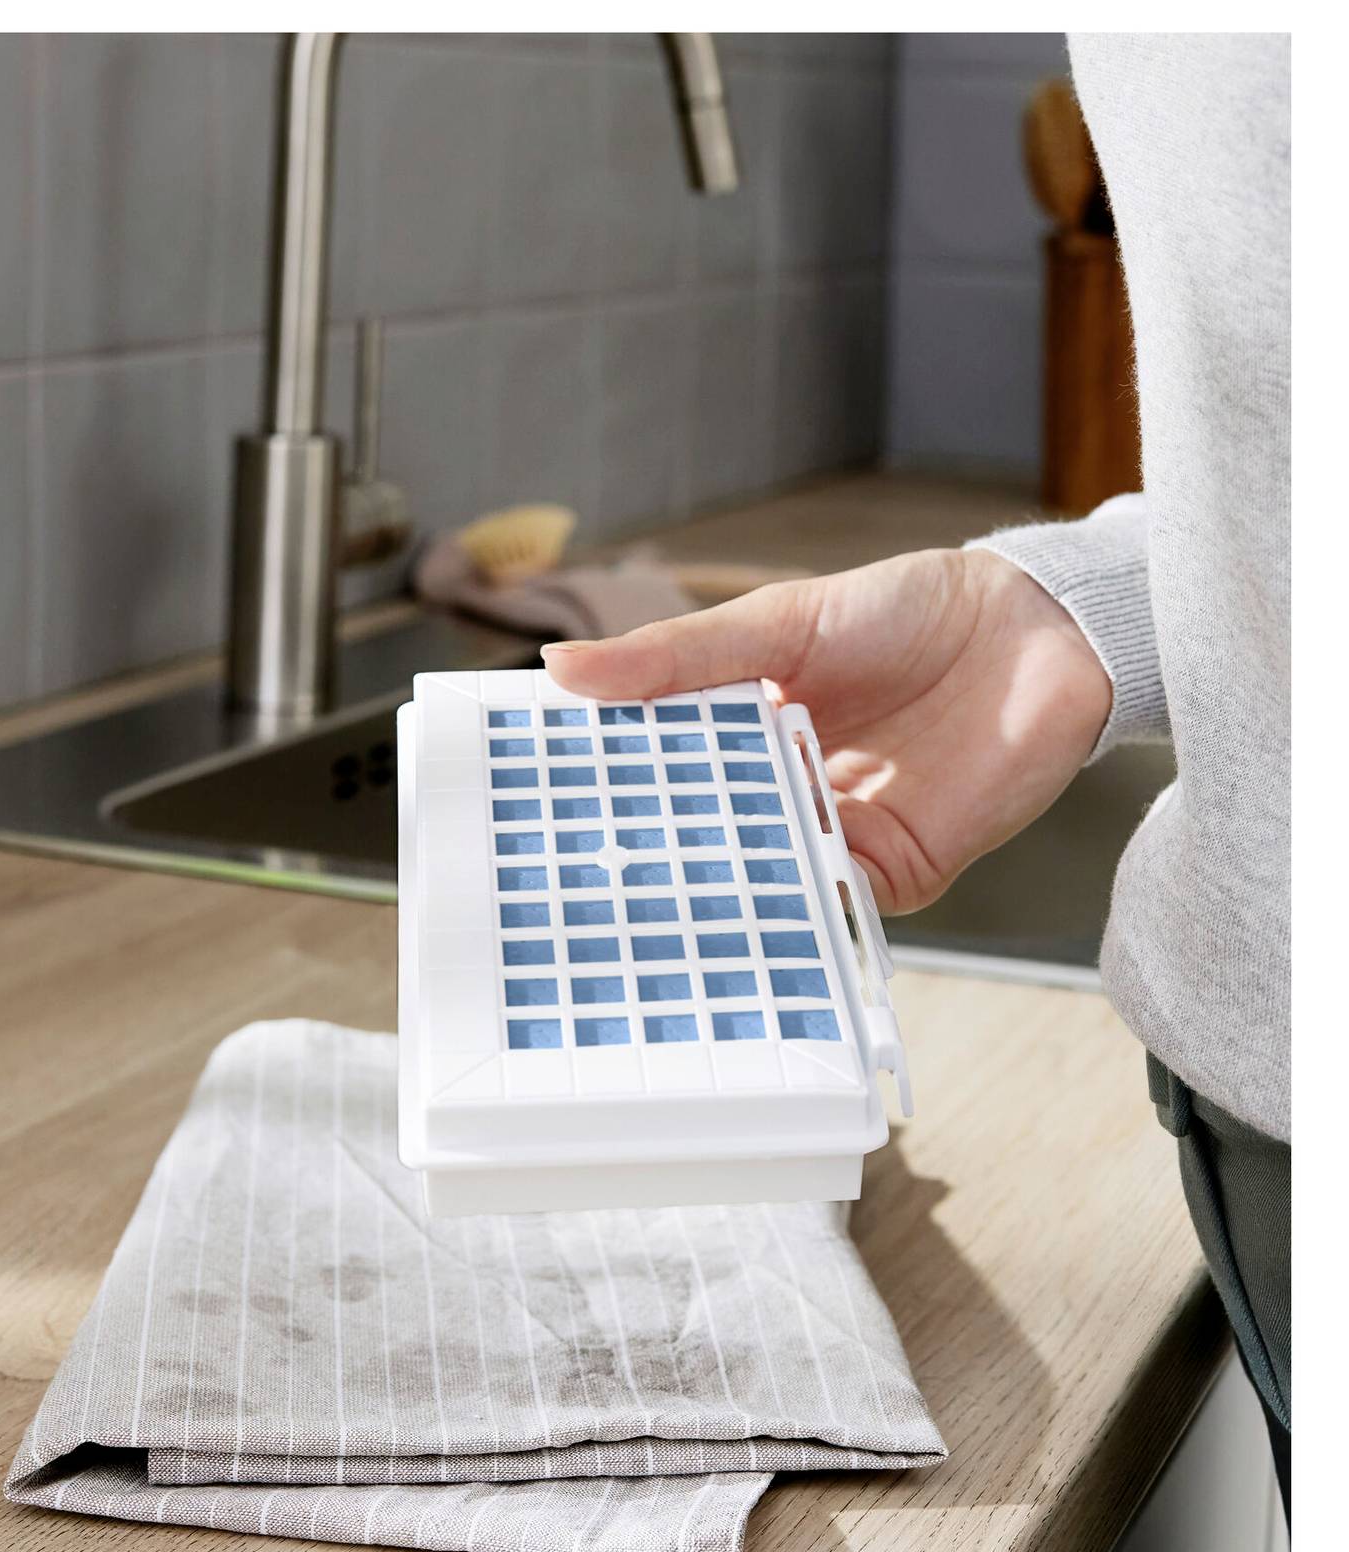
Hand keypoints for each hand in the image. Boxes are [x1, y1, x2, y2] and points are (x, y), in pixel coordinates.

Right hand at [541, 548, 1110, 913]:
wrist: (1042, 630)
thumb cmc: (908, 610)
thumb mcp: (773, 624)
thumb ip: (673, 659)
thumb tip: (560, 670)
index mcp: (737, 733)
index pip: (656, 777)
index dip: (601, 797)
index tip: (533, 818)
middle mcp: (779, 793)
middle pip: (699, 842)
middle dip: (643, 865)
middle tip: (568, 888)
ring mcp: (834, 836)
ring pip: (757, 881)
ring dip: (709, 896)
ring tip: (638, 917)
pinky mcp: (893, 870)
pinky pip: (830, 906)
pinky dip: (791, 914)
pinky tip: (744, 916)